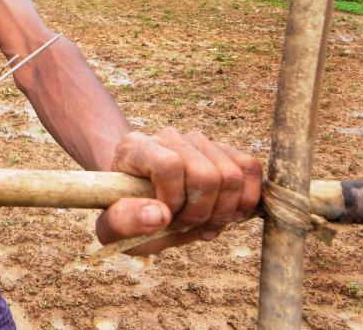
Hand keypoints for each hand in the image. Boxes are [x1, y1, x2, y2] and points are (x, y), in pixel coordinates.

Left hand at [95, 128, 261, 254]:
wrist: (139, 202)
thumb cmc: (125, 214)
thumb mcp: (112, 226)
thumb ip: (124, 221)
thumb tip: (159, 215)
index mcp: (134, 148)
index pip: (170, 164)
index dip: (175, 199)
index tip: (166, 218)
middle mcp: (167, 137)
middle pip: (206, 174)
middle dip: (201, 213)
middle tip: (185, 226)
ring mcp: (198, 140)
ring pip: (232, 174)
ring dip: (223, 211)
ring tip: (202, 224)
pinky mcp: (222, 150)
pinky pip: (250, 168)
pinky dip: (245, 200)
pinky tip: (226, 215)